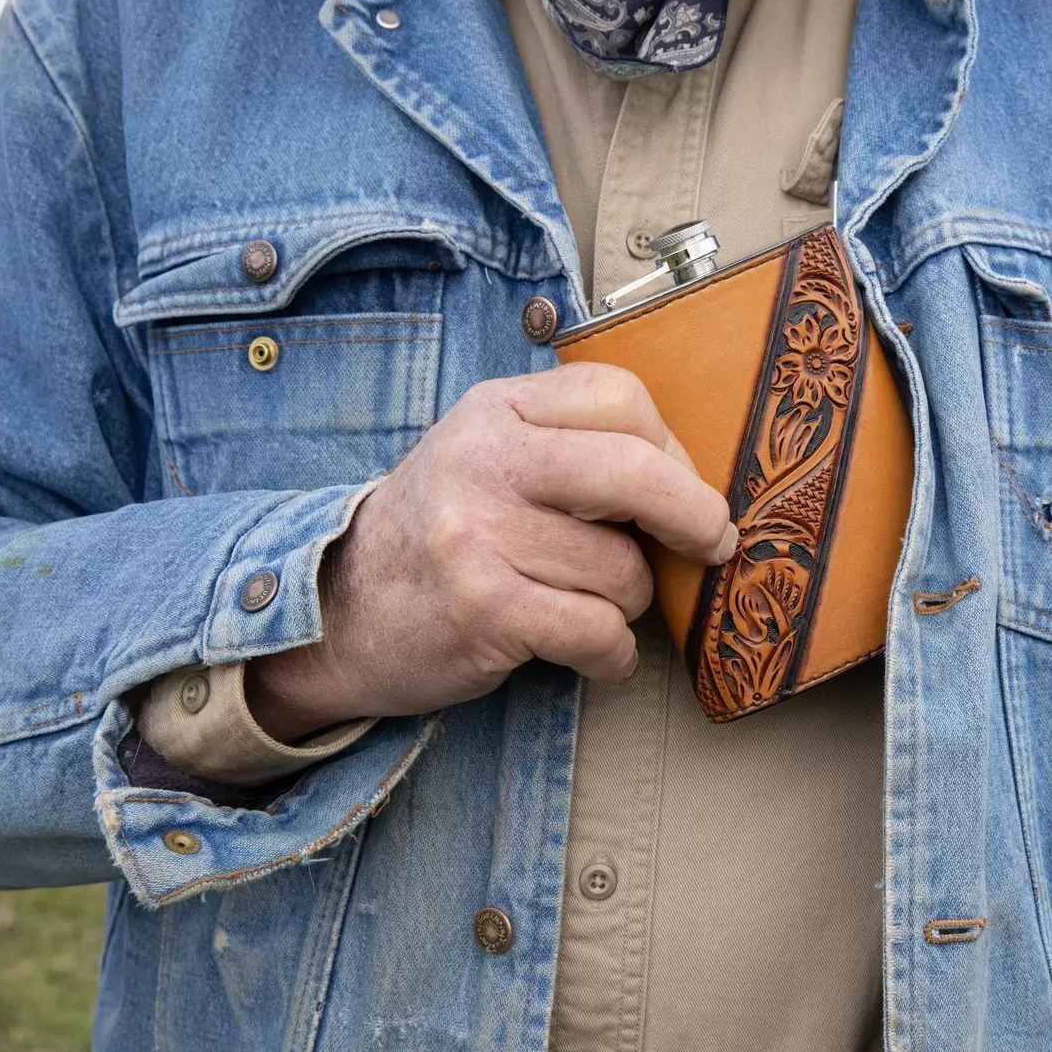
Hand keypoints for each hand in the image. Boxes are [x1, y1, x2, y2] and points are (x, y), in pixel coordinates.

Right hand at [244, 363, 736, 740]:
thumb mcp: (492, 457)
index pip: (620, 398)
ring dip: (627, 601)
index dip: (673, 449)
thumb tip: (695, 480)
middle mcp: (484, 461)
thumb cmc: (444, 535)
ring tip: (584, 604)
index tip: (685, 488)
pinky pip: (598, 630)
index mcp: (495, 409)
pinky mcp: (484, 609)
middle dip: (694, 515)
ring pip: (622, 567)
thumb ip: (575, 448)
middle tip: (714, 542)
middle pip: (635, 471)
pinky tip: (591, 652)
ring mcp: (478, 535)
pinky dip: (611, 653)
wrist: (336, 612)